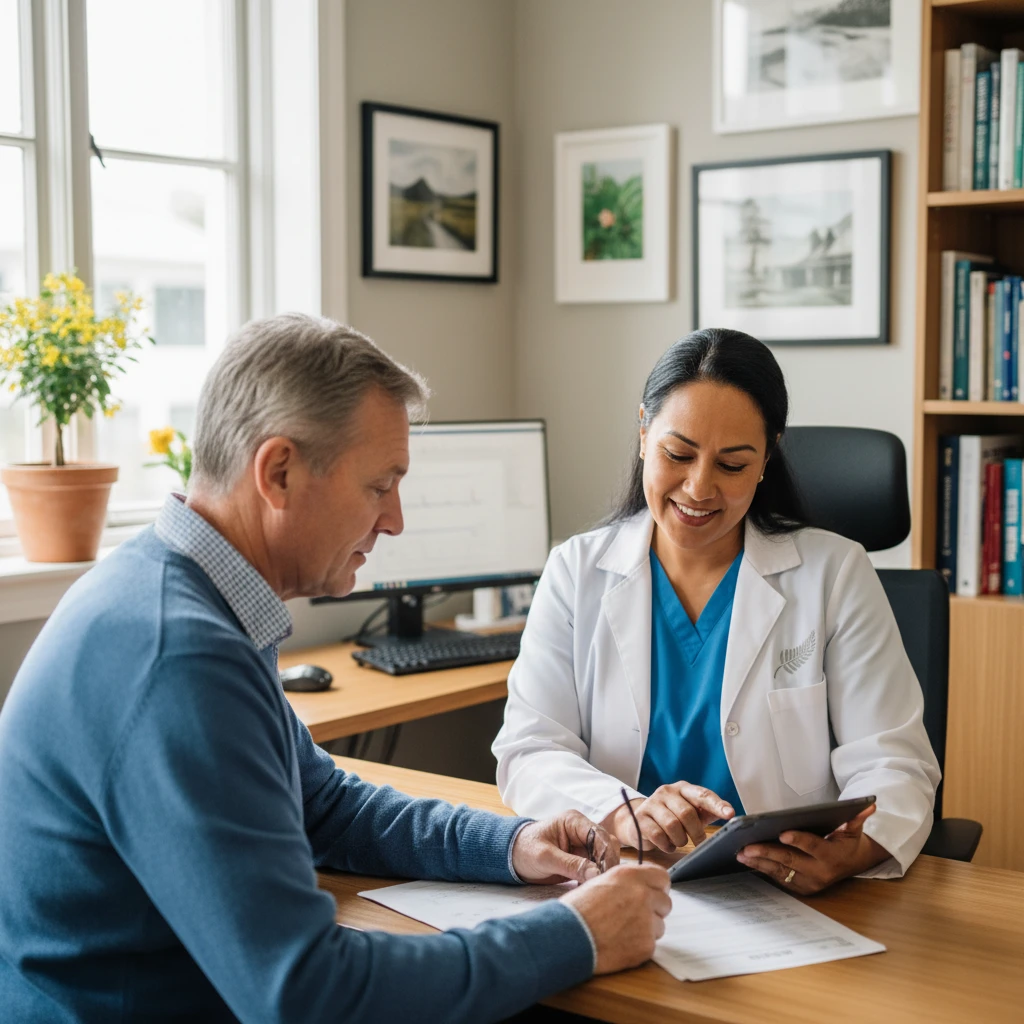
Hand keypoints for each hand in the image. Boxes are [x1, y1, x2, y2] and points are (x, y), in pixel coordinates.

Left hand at [511, 812, 620, 883]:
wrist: (511, 858)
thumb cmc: (525, 850)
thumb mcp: (546, 857)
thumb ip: (571, 864)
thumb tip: (596, 873)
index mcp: (574, 821)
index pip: (599, 835)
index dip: (606, 854)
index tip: (605, 874)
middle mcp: (582, 831)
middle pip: (607, 846)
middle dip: (606, 865)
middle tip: (602, 884)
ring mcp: (582, 846)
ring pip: (604, 859)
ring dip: (602, 873)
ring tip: (595, 888)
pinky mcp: (581, 860)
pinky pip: (595, 869)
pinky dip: (595, 878)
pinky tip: (589, 889)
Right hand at [560, 863, 671, 973]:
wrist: (568, 937)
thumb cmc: (577, 910)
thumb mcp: (600, 882)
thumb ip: (625, 883)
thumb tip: (639, 887)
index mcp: (630, 876)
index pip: (662, 877)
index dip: (657, 887)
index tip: (652, 893)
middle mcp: (642, 894)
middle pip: (665, 902)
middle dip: (654, 909)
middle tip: (634, 916)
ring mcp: (647, 921)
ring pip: (660, 925)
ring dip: (646, 929)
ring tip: (622, 931)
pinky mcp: (646, 945)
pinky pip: (652, 945)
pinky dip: (639, 946)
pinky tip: (620, 943)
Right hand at [601, 782, 734, 853]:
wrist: (639, 821)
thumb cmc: (672, 817)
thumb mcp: (691, 812)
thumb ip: (708, 811)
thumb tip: (730, 814)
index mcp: (683, 788)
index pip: (703, 794)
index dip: (717, 804)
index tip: (730, 814)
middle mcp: (666, 792)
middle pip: (687, 813)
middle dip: (696, 832)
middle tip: (699, 843)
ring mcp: (651, 803)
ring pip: (672, 825)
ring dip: (680, 839)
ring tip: (679, 841)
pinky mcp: (640, 818)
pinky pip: (657, 835)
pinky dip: (666, 844)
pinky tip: (667, 844)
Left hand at [736, 804, 888, 894]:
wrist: (851, 864)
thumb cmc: (846, 842)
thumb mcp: (853, 829)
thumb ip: (856, 818)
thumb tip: (869, 804)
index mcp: (831, 856)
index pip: (813, 847)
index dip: (798, 840)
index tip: (782, 833)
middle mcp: (819, 872)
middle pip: (790, 861)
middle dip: (767, 853)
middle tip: (746, 846)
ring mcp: (809, 883)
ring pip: (780, 872)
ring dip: (759, 863)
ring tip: (741, 853)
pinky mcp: (800, 888)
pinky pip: (778, 879)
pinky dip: (762, 869)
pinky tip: (747, 861)